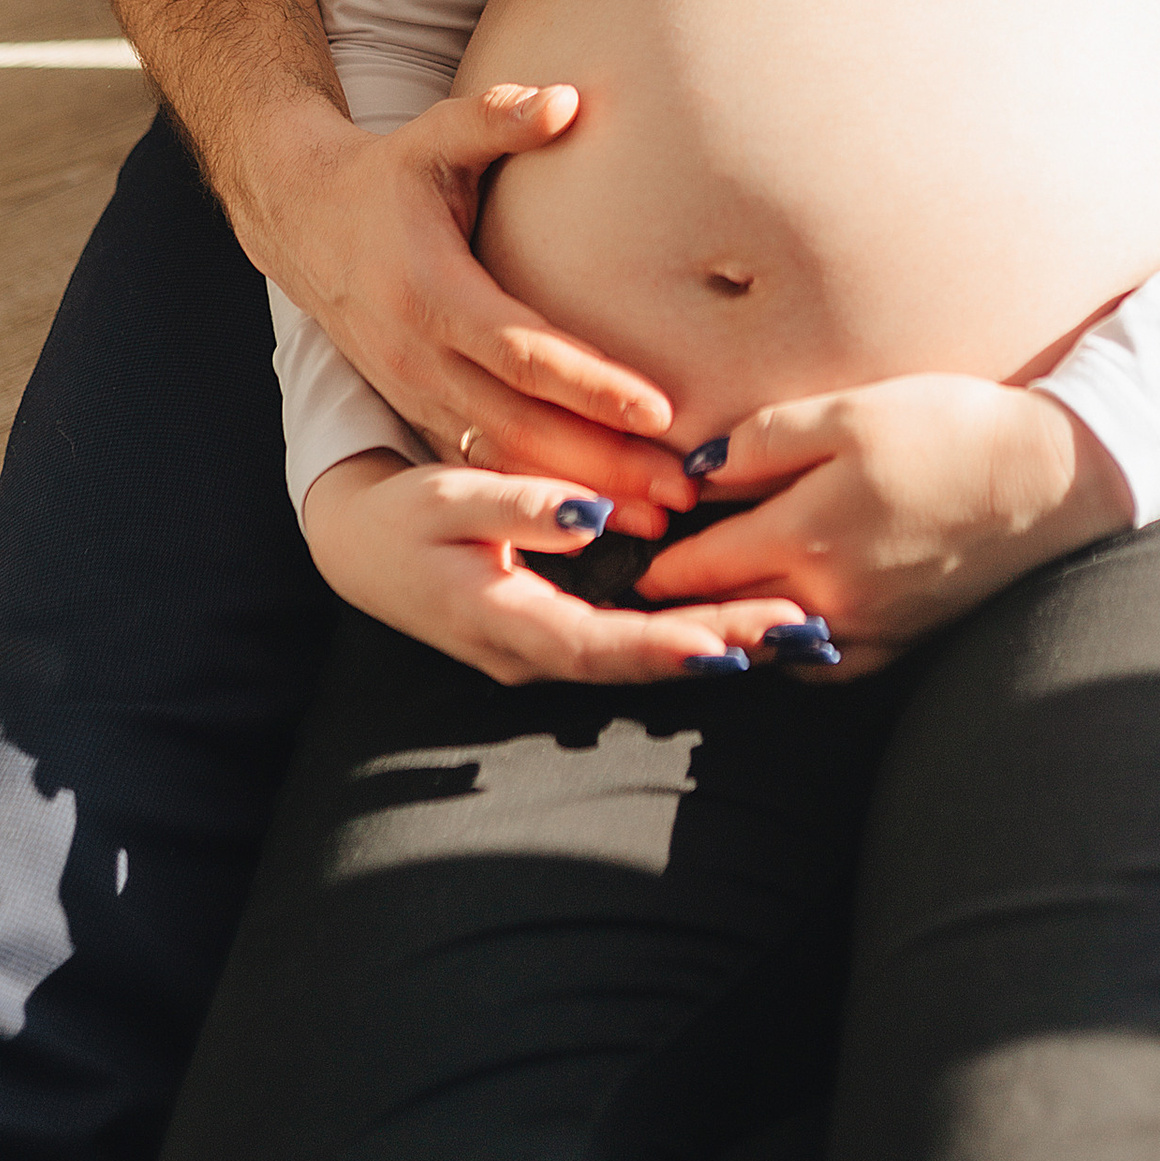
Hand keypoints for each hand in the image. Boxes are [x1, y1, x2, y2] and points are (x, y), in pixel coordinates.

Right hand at [250, 82, 695, 537]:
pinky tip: (599, 522)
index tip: (662, 411)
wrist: (301, 219)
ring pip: (504, 461)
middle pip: (521, 428)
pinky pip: (483, 465)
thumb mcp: (434, 135)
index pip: (523, 352)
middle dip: (604, 466)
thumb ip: (498, 117)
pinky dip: (540, 496)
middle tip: (684, 491)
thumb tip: (568, 97)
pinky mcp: (416, 410)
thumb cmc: (388, 173)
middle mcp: (418, 357)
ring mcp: (413, 393)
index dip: (592, 385)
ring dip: (580, 496)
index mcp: (431, 293)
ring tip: (659, 521)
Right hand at [303, 452, 810, 686]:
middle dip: (720, 647)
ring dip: (718, 645)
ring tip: (794, 632)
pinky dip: (689, 635)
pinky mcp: (560, 636)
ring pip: (643, 660)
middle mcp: (533, 655)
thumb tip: (589, 515)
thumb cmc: (402, 517)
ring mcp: (547, 653)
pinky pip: (633, 644)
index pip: (595, 644)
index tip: (723, 642)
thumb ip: (517, 506)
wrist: (360, 548)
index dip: (660, 646)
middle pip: (638, 663)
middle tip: (799, 631)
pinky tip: (742, 623)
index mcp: (504, 623)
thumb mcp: (446, 497)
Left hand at [639, 378, 1135, 670]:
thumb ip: (765, 441)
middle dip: (678, 609)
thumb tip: (697, 470)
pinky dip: (791, 652)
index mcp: (803, 536)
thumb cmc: (948, 428)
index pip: (699, 567)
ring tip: (693, 617)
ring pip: (771, 649)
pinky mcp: (904, 641)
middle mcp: (826, 599)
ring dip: (728, 635)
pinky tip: (779, 630)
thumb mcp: (848, 410)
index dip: (655, 565)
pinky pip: (826, 665)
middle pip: (724, 617)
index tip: (622, 562)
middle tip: (635, 602)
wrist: (1050, 479)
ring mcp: (867, 629)